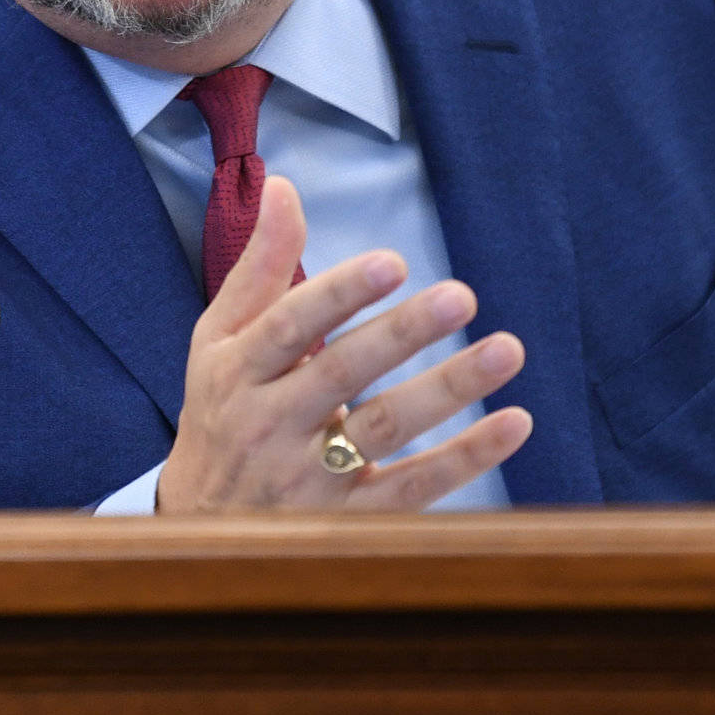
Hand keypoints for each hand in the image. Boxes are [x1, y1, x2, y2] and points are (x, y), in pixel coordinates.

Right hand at [156, 175, 531, 511]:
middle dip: (402, 334)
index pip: (288, 325)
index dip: (340, 294)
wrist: (201, 527)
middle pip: (341, 375)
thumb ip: (260, 265)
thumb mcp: (221, 338)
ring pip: (384, 431)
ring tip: (506, 349)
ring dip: (449, 389)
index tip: (393, 262)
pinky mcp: (346, 522)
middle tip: (462, 295)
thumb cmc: (221, 410)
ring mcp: (307, 480)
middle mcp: (267, 424)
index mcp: (236, 370)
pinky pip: (412, 489)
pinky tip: (513, 422)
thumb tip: (284, 186)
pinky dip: (466, 459)